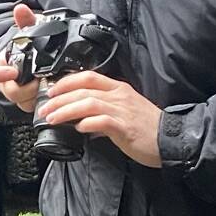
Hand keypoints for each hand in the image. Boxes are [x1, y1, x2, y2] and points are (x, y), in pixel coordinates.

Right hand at [0, 3, 39, 112]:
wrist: (42, 58)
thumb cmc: (30, 46)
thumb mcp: (30, 31)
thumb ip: (26, 21)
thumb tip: (20, 9)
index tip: (12, 72)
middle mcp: (6, 83)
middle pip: (9, 91)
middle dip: (25, 87)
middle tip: (39, 79)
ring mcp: (19, 95)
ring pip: (23, 101)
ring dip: (36, 94)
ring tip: (50, 82)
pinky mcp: (31, 102)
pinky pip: (35, 106)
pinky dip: (45, 100)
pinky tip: (55, 90)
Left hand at [37, 71, 163, 165]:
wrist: (171, 139)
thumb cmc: (148, 127)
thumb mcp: (124, 113)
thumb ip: (104, 113)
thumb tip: (83, 122)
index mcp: (118, 89)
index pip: (88, 76)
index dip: (66, 82)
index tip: (51, 91)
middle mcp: (119, 96)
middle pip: (83, 89)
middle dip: (59, 99)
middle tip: (44, 108)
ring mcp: (122, 110)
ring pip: (88, 103)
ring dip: (66, 110)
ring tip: (53, 118)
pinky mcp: (125, 127)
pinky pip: (101, 121)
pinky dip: (86, 123)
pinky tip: (78, 128)